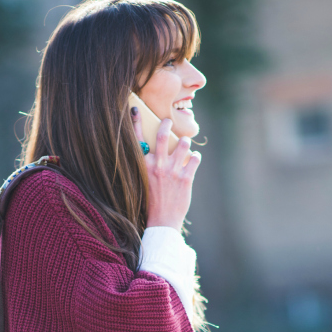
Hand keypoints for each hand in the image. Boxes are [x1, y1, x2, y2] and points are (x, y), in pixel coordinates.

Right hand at [131, 106, 201, 230]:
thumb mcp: (144, 182)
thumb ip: (150, 165)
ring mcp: (172, 171)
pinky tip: (193, 160)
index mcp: (144, 166)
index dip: (136, 122)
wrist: (162, 222)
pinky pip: (194, 158)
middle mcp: (157, 166)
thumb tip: (159, 151)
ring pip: (183, 144)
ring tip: (185, 146)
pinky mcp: (186, 178)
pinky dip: (195, 157)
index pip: (138, 139)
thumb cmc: (152, 202)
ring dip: (185, 143)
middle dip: (166, 125)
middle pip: (162, 135)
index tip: (136, 110)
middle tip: (168, 122)